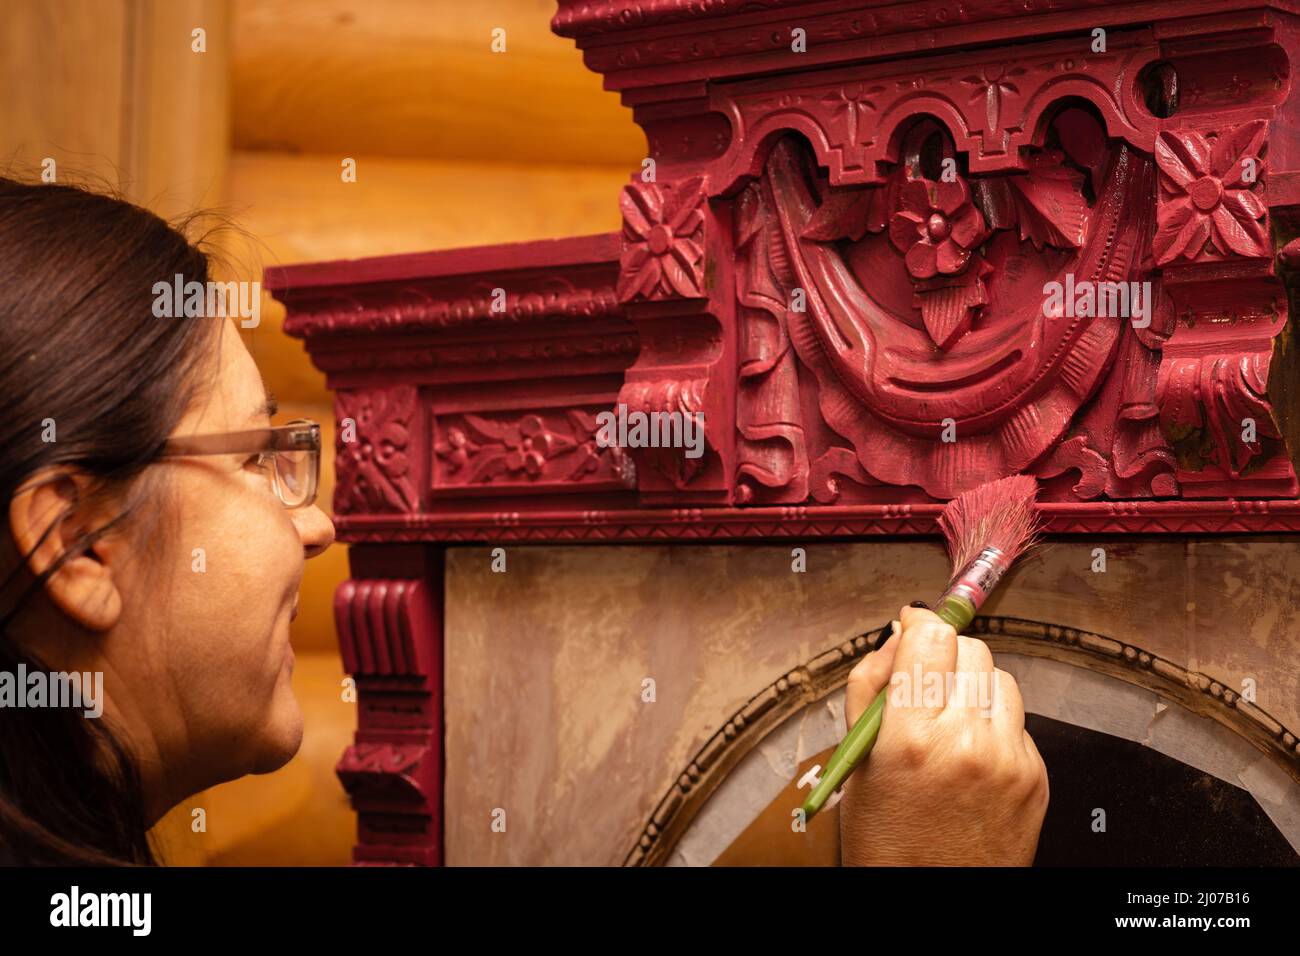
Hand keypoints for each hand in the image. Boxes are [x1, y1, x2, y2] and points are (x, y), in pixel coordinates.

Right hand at [838, 605, 1048, 864]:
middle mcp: (965, 742)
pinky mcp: (1035, 777)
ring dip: (973, 686)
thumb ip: (868, 689)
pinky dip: (994, 724)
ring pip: (1000, 679)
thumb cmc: (884, 839)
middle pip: (971, 650)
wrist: (933, 901)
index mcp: (911, 738)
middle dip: (945, 657)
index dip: (919, 624)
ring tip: (949, 721)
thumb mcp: (857, 761)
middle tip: (925, 681)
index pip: (931, 639)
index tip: (912, 625)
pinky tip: (970, 754)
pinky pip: (1018, 721)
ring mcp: (1008, 760)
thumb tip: (896, 637)